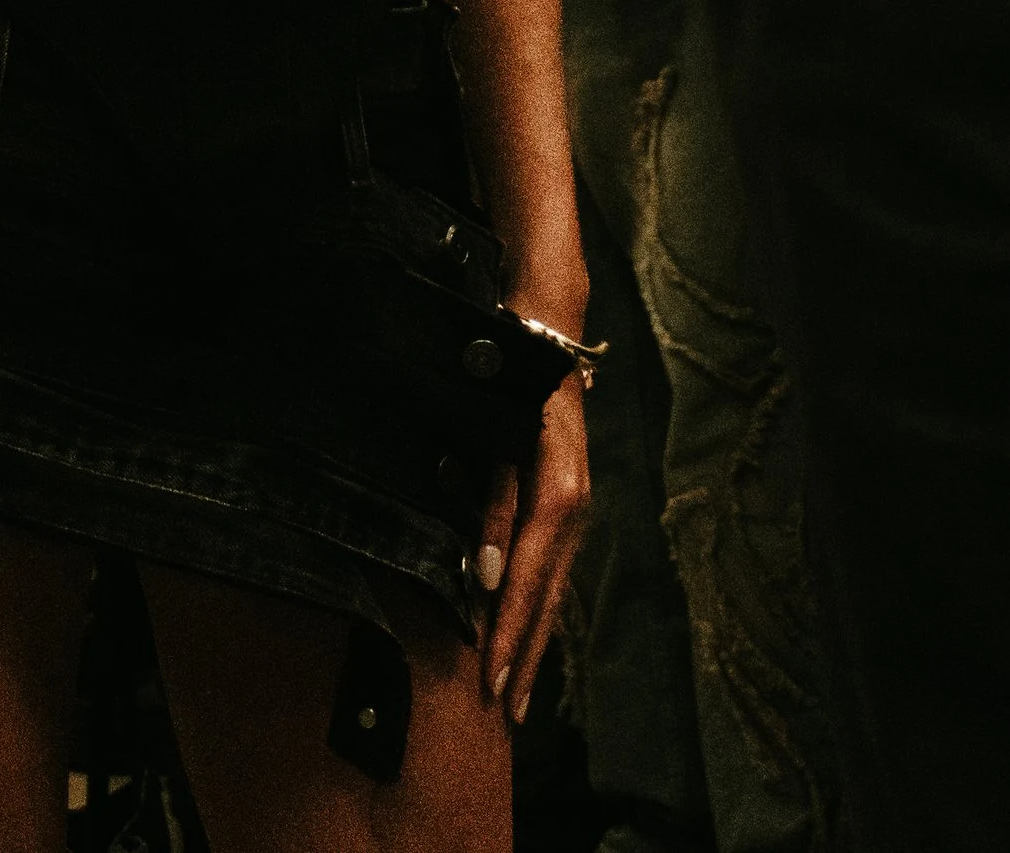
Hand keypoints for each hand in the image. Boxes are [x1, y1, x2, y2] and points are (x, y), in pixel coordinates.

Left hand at [476, 370, 591, 723]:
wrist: (545, 343)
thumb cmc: (511, 387)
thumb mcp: (497, 440)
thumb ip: (492, 508)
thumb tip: (482, 576)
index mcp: (560, 498)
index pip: (529, 581)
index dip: (510, 634)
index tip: (494, 681)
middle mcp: (575, 514)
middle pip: (547, 599)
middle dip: (526, 657)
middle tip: (506, 714)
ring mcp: (575, 515)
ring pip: (552, 592)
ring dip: (533, 642)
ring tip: (519, 693)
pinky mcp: (567, 512)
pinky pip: (551, 573)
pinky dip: (536, 610)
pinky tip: (526, 637)